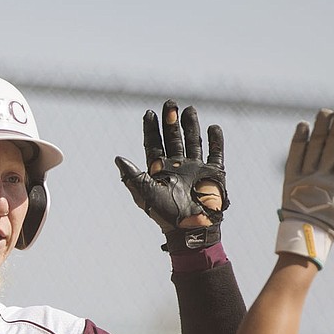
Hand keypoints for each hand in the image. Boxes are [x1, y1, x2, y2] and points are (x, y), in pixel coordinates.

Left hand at [115, 100, 228, 252]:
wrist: (191, 230)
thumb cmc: (166, 216)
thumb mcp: (145, 194)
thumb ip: (132, 176)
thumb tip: (117, 158)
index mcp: (161, 171)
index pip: (154, 145)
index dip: (151, 129)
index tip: (149, 113)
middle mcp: (178, 167)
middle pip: (174, 139)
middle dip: (171, 121)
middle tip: (170, 103)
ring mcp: (196, 169)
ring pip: (193, 142)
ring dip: (191, 126)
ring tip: (189, 109)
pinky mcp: (214, 174)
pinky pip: (216, 154)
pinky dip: (216, 141)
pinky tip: (213, 127)